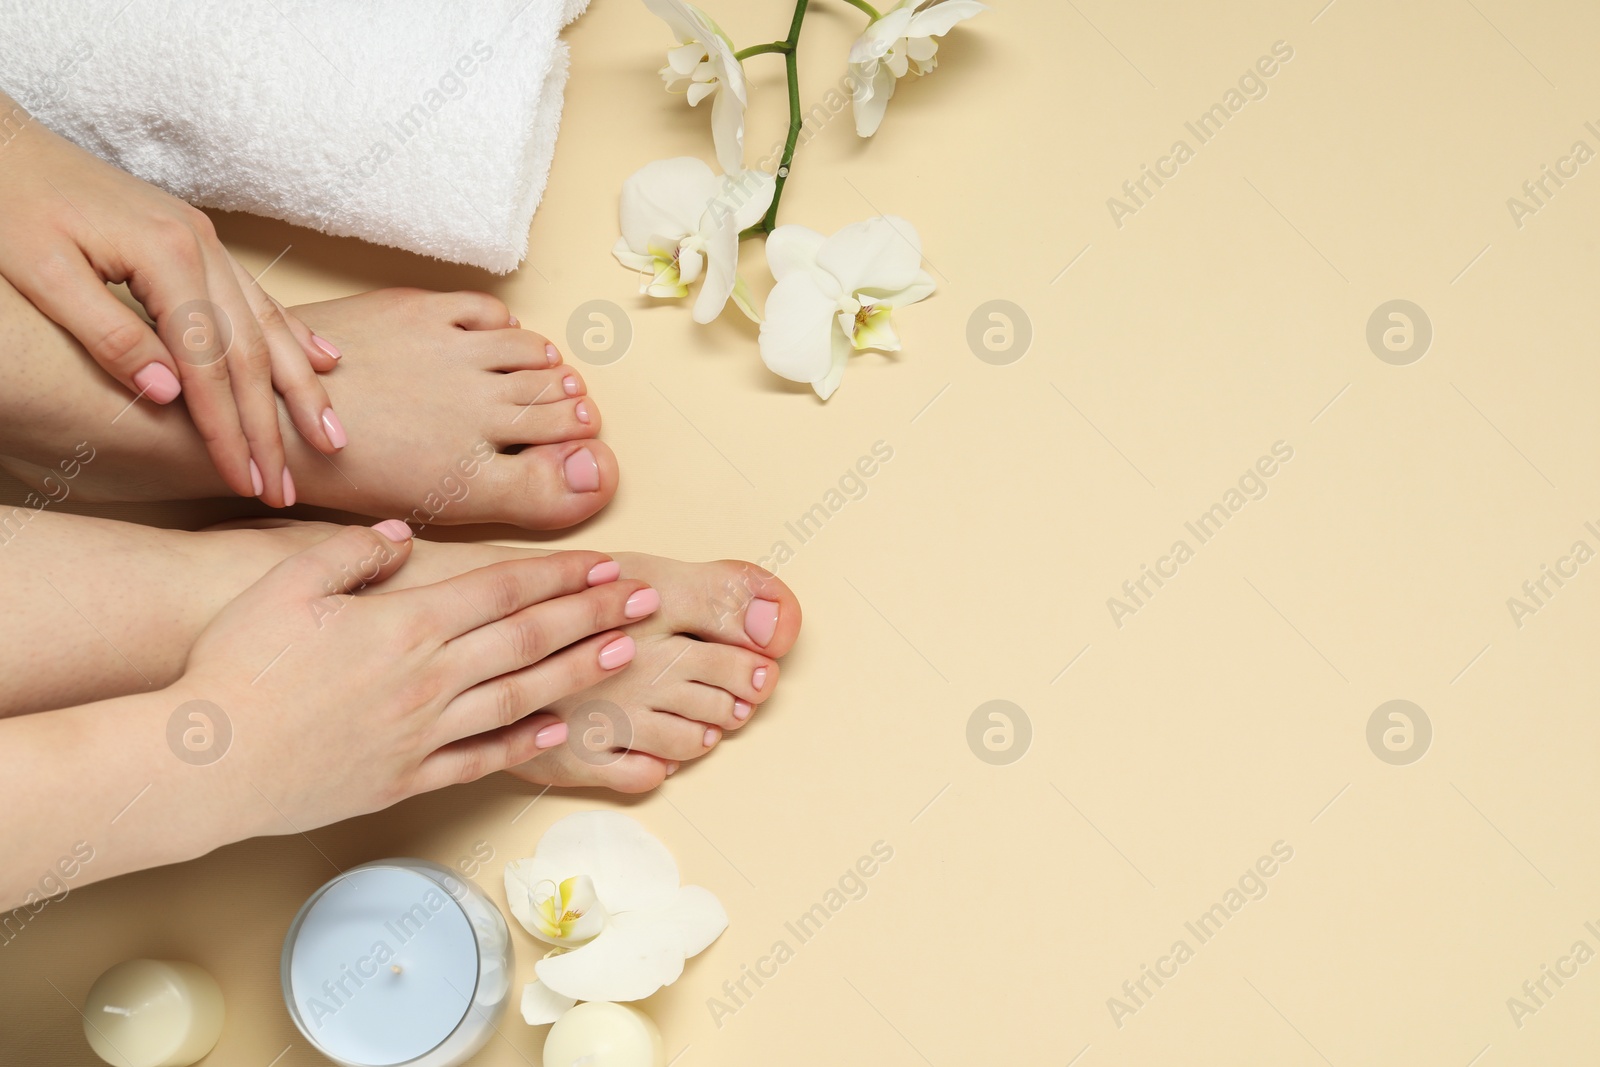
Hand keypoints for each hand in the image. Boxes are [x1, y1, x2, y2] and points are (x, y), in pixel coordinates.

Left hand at [0, 92, 343, 506]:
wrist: (4, 142)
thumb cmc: (10, 204)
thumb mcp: (41, 274)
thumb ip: (109, 335)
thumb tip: (169, 394)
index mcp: (165, 255)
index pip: (208, 364)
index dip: (229, 429)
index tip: (246, 480)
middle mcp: (200, 246)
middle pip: (251, 352)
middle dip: (274, 425)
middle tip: (288, 485)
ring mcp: (206, 241)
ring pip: (269, 326)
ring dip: (301, 388)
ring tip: (331, 437)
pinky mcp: (199, 240)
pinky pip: (258, 296)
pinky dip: (293, 334)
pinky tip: (322, 361)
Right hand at [177, 522, 656, 833]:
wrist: (208, 763)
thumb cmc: (236, 668)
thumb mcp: (286, 586)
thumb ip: (351, 552)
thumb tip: (402, 535)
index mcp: (405, 625)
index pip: (504, 590)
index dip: (561, 575)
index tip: (604, 563)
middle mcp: (429, 678)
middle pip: (530, 638)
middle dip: (595, 615)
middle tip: (645, 599)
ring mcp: (424, 733)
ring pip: (522, 695)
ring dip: (581, 672)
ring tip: (626, 654)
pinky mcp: (408, 778)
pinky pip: (482, 759)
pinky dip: (526, 744)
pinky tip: (559, 730)